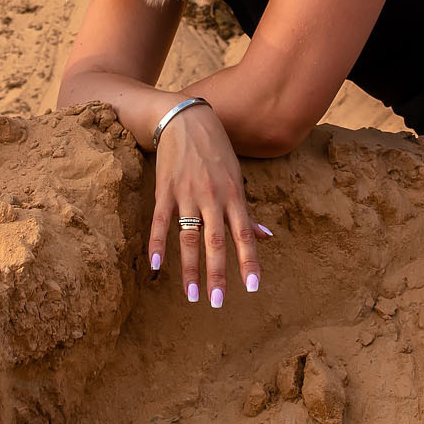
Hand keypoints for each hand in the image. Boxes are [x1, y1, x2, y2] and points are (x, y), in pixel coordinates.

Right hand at [146, 103, 265, 306]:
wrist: (185, 120)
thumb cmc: (216, 152)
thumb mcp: (236, 179)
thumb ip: (247, 212)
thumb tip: (267, 237)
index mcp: (233, 196)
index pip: (244, 236)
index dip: (249, 262)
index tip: (253, 288)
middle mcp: (212, 198)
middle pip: (216, 242)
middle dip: (218, 273)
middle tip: (218, 302)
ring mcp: (187, 195)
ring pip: (188, 237)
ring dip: (190, 268)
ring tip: (192, 295)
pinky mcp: (165, 191)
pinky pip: (160, 222)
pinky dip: (157, 244)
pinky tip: (156, 266)